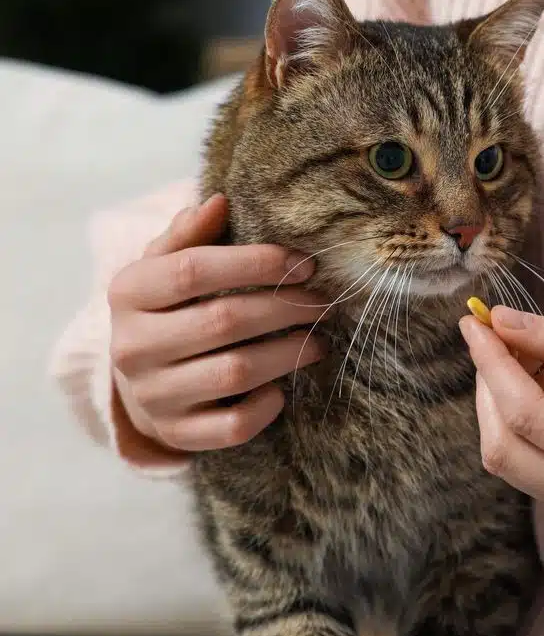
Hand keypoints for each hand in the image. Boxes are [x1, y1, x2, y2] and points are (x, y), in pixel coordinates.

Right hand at [106, 194, 328, 451]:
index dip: (257, 263)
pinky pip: (233, 425)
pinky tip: (283, 387)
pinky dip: (267, 405)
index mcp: (128, 292)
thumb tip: (219, 201)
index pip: (193, 270)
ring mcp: (153, 395)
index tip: (305, 263)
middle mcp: (131, 346)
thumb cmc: (169, 308)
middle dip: (286, 307)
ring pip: (236, 372)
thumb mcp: (167, 265)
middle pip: (224, 321)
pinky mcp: (176, 433)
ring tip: (317, 339)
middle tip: (323, 301)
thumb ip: (191, 234)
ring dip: (289, 352)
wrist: (140, 381)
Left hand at [459, 307, 543, 532]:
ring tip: (542, 354)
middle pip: (505, 450)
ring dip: (506, 405)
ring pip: (513, 463)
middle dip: (491, 386)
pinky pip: (536, 470)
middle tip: (503, 334)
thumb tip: (502, 324)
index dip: (492, 364)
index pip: (527, 417)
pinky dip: (527, 424)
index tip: (475, 321)